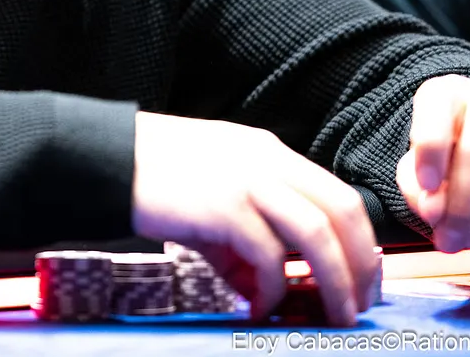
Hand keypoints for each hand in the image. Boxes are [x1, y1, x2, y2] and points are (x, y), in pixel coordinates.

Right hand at [131, 111, 377, 325]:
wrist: (107, 158)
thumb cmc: (156, 176)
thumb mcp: (214, 192)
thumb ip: (245, 232)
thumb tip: (262, 286)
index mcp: (269, 152)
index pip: (337, 194)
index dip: (360, 240)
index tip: (362, 278)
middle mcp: (267, 161)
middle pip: (342, 212)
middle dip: (359, 265)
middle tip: (358, 305)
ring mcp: (247, 181)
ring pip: (318, 234)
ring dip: (334, 282)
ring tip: (333, 316)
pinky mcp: (224, 208)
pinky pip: (267, 257)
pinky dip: (273, 289)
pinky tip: (259, 308)